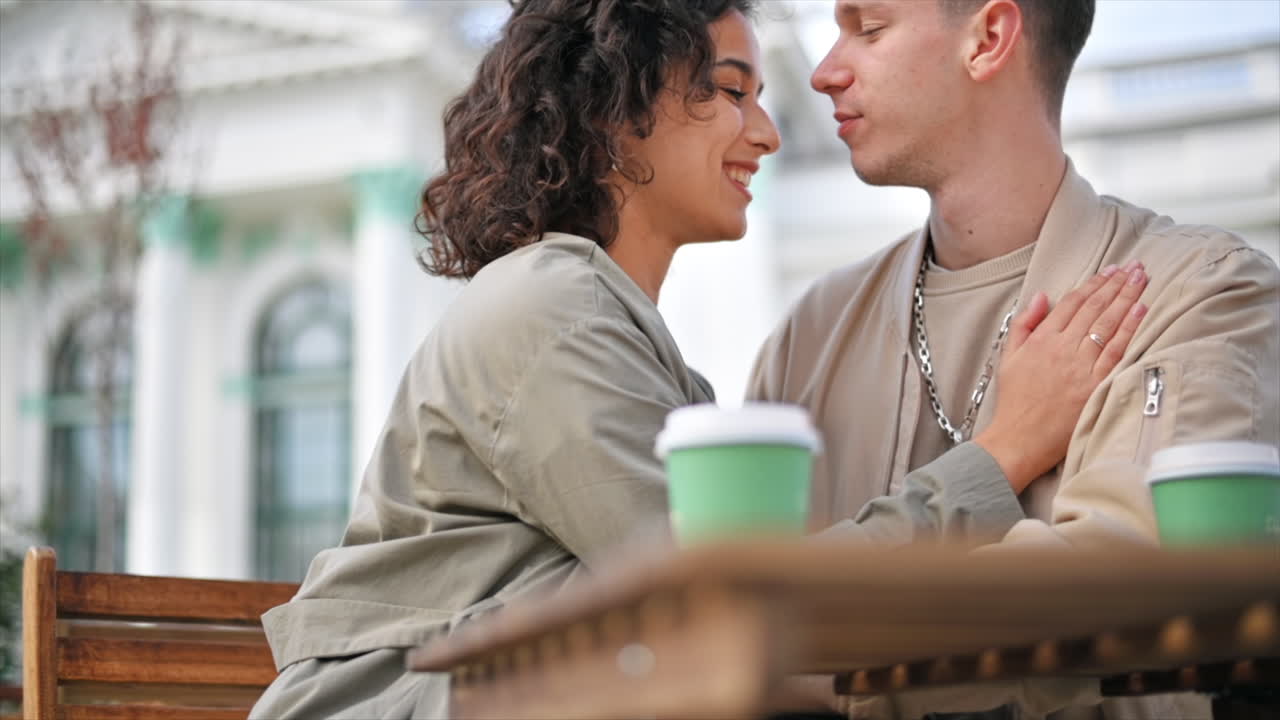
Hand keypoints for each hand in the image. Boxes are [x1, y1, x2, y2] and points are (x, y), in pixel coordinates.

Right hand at [974, 261, 1148, 491]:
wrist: (1020, 438)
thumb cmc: (1014, 401)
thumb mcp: (1008, 357)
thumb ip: (1024, 324)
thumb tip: (1041, 296)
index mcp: (1041, 339)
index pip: (1072, 302)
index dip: (1093, 283)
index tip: (1111, 271)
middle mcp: (1062, 347)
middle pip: (1094, 308)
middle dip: (1116, 284)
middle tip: (1135, 267)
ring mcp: (1080, 366)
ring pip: (1107, 323)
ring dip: (1127, 298)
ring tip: (1143, 279)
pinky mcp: (1095, 384)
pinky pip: (1116, 350)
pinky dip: (1129, 328)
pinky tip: (1140, 309)